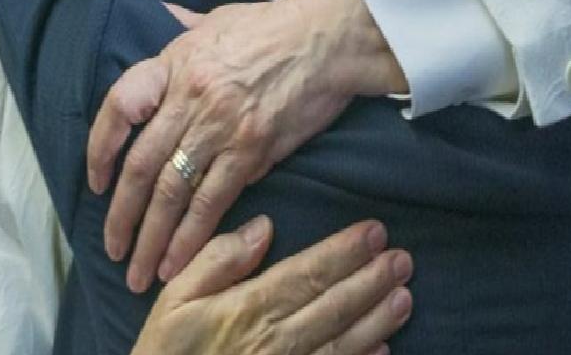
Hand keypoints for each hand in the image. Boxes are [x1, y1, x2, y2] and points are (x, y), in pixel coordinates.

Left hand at [88, 0, 405, 292]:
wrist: (326, 37)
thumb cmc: (272, 26)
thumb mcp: (215, 17)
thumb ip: (179, 23)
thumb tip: (151, 1)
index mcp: (172, 64)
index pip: (118, 108)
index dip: (100, 149)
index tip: (96, 183)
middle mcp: (188, 98)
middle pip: (140, 165)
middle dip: (122, 215)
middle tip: (113, 250)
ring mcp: (219, 126)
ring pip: (171, 192)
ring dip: (151, 238)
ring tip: (138, 273)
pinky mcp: (252, 150)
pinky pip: (212, 201)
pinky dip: (192, 236)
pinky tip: (178, 263)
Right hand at [132, 216, 412, 354]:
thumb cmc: (165, 353)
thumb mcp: (173, 300)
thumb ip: (216, 261)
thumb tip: (263, 228)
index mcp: (247, 309)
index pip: (307, 272)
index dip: (344, 251)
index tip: (375, 232)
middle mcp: (274, 341)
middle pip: (334, 305)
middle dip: (372, 280)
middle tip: (403, 259)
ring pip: (343, 343)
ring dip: (378, 319)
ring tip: (405, 296)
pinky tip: (384, 349)